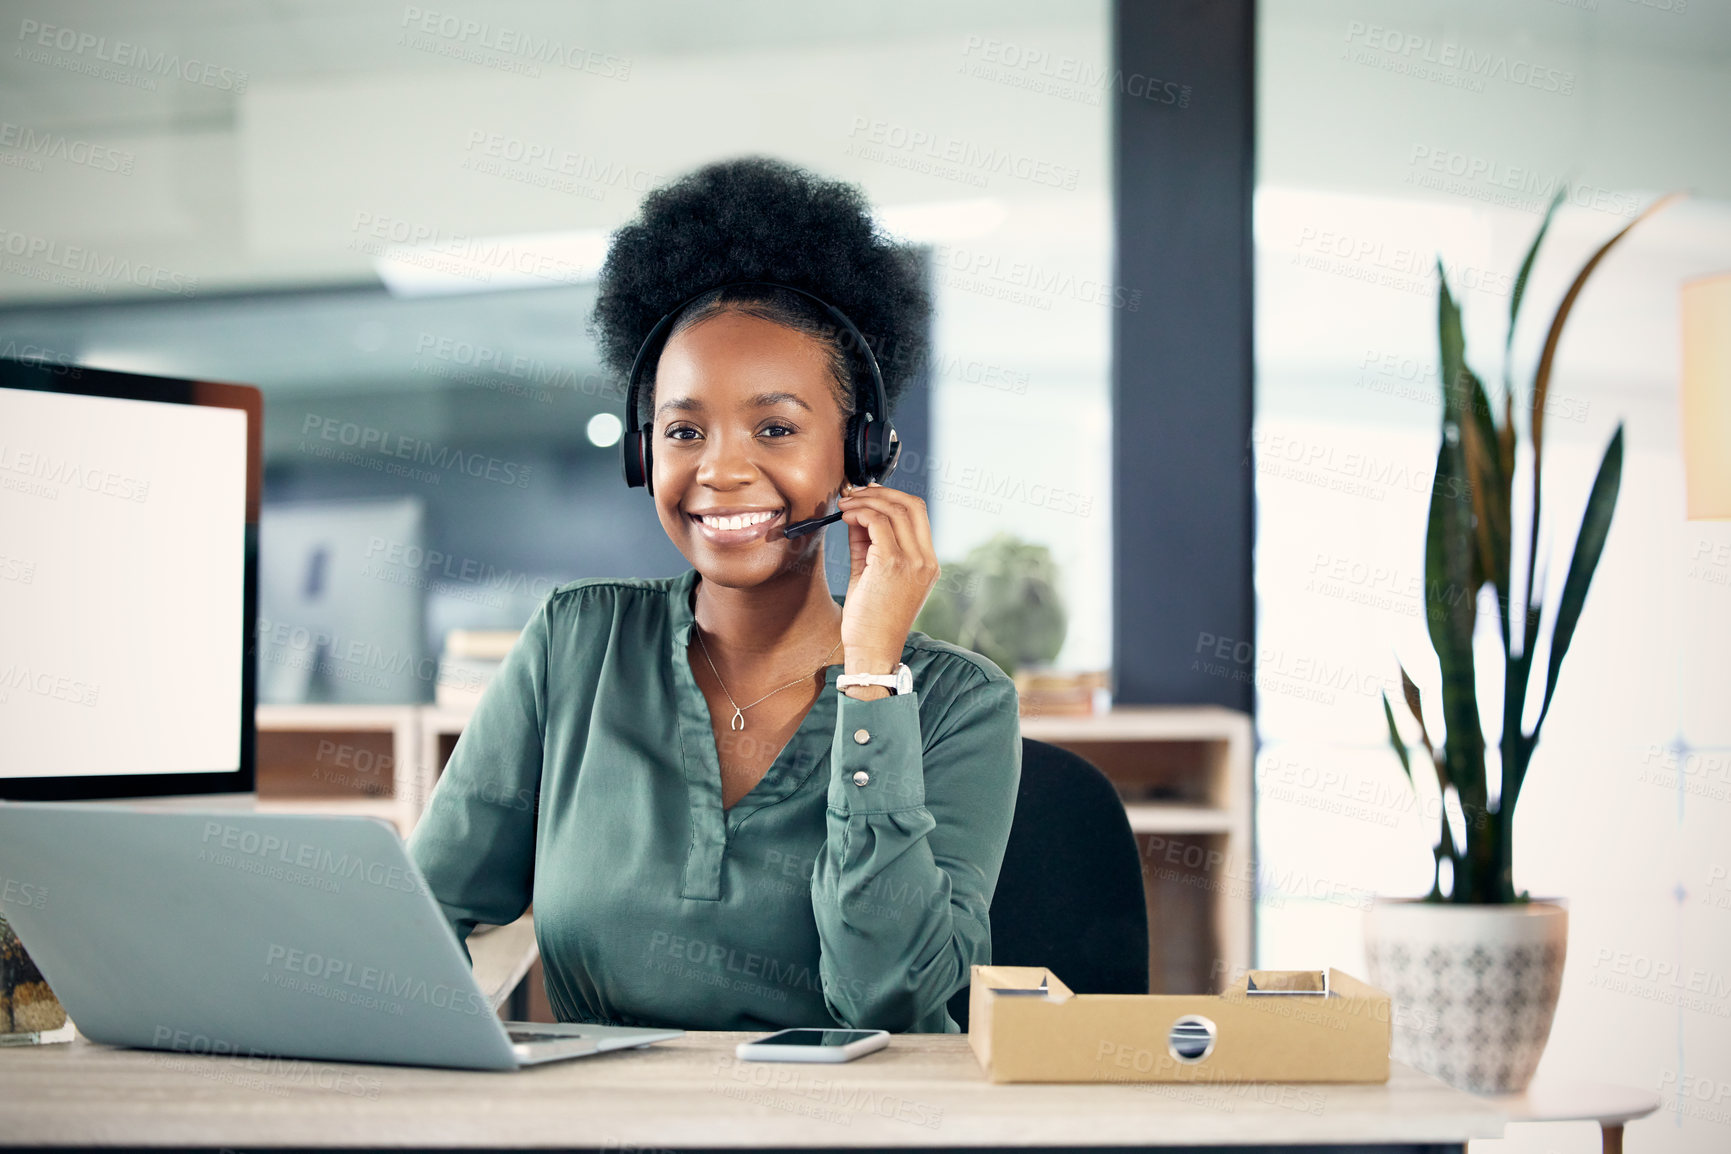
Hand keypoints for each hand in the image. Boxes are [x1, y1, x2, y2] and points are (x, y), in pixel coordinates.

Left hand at [835, 481, 939, 675]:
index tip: (866, 496)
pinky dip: (860, 513)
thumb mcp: (872, 574)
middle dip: (879, 492)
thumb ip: (868, 543)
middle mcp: (925, 560)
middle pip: (911, 504)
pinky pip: (878, 523)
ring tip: (845, 505)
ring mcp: (912, 562)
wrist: (872, 651)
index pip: (917, 513)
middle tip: (854, 493)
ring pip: (894, 509)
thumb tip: (857, 514)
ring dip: (865, 501)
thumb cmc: (871, 619)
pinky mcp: (892, 564)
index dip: (891, 497)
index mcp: (928, 563)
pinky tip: (846, 517)